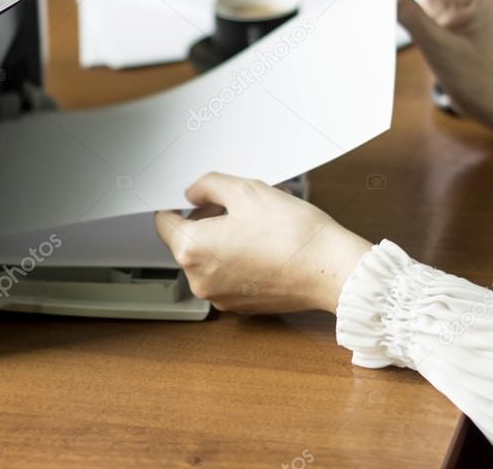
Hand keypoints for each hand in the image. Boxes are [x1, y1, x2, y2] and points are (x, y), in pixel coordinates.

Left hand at [154, 173, 371, 313]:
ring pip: (208, 259)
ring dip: (223, 240)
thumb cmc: (291, 232)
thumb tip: (192, 193)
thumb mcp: (245, 190)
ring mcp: (219, 297)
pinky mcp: (239, 306)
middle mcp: (199, 280)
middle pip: (186, 241)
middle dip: (206, 221)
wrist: (329, 269)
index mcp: (192, 250)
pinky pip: (227, 276)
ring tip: (257, 224)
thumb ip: (208, 185)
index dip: (177, 205)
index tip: (194, 198)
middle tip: (238, 205)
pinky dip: (237, 260)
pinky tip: (265, 246)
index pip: (162, 223)